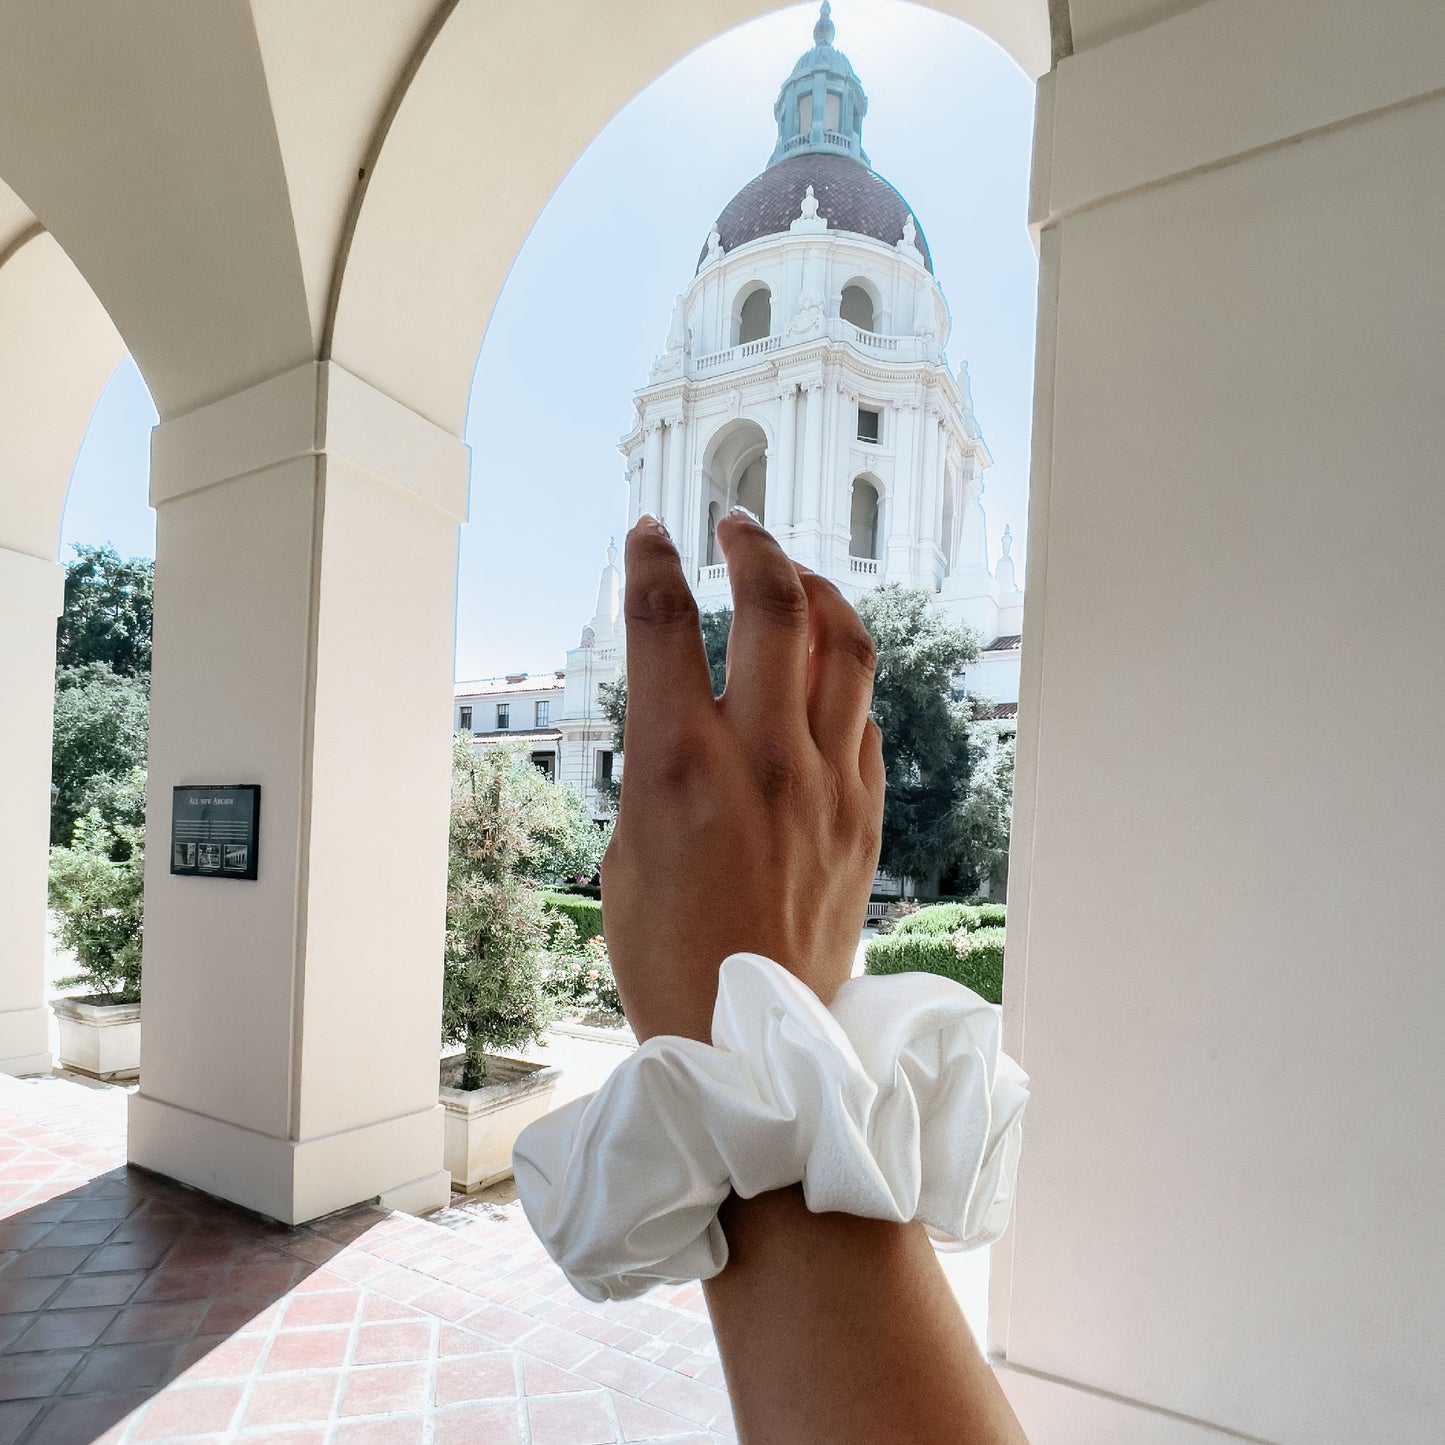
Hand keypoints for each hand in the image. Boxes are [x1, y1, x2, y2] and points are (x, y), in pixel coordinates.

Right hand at [601, 510, 883, 1042]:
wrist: (750, 1038)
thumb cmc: (666, 954)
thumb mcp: (627, 845)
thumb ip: (658, 762)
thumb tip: (681, 707)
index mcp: (680, 767)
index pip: (665, 622)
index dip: (651, 560)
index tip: (649, 531)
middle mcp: (763, 760)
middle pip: (775, 605)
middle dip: (753, 542)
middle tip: (736, 523)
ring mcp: (828, 785)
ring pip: (846, 644)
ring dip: (819, 590)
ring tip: (795, 576)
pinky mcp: (866, 816)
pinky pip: (866, 717)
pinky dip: (843, 677)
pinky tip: (822, 677)